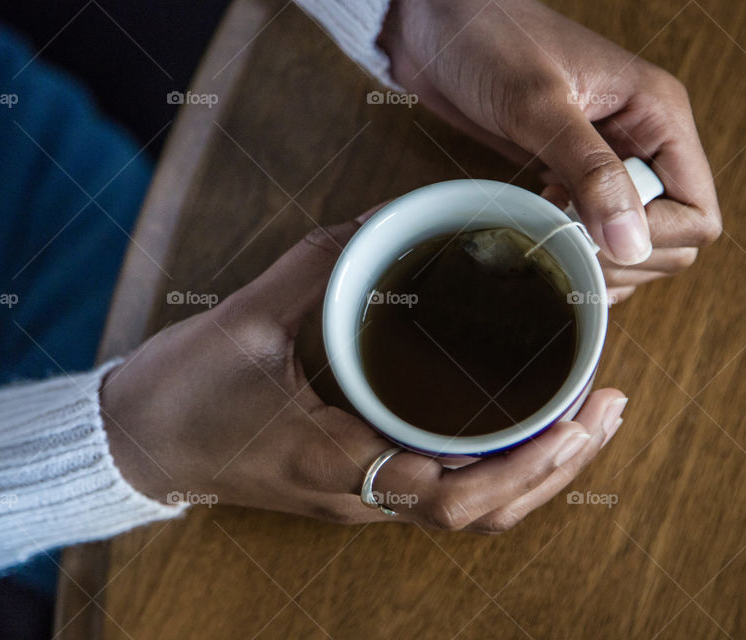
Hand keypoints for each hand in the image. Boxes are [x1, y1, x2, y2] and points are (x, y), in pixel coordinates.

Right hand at [100, 211, 627, 532]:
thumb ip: (322, 268)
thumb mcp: (247, 321)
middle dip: (555, 470)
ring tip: (585, 423)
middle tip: (609, 408)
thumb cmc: (184, 392)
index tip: (580, 414)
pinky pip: (442, 496)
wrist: (136, 442)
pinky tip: (521, 433)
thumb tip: (383, 223)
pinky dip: (495, 472)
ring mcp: (357, 500)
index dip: (528, 465)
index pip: (455, 495)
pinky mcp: (353, 487)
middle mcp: (359, 496)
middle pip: (481, 516)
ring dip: (534, 476)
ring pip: (468, 516)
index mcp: (339, 464)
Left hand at [379, 0, 721, 297]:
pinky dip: (579, 253)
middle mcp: (643, 143)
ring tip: (552, 239)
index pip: (697, 212)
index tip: (591, 235)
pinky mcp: (570, 177)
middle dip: (625, 257)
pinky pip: (596, 234)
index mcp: (658, 116)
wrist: (438, 26)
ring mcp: (608, 164)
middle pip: (674, 238)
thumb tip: (631, 244)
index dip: (652, 240)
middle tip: (566, 241)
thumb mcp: (538, 104)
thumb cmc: (489, 41)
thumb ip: (590, 171)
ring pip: (637, 245)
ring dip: (600, 261)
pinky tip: (546, 242)